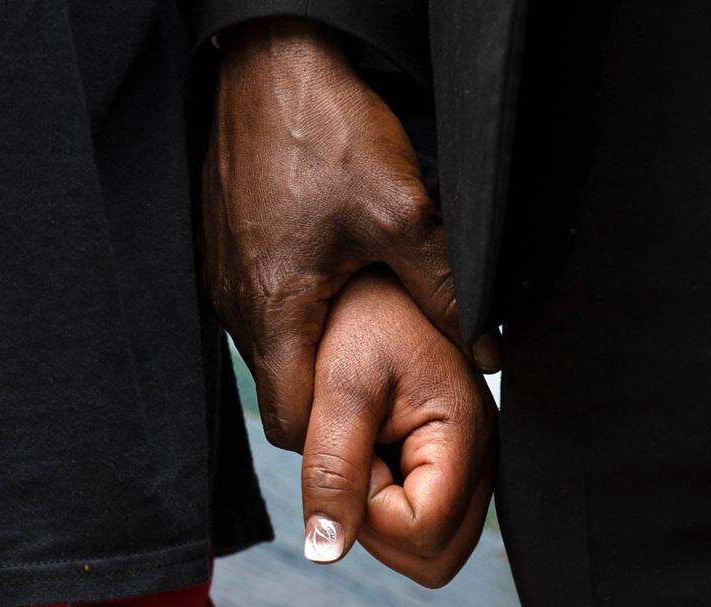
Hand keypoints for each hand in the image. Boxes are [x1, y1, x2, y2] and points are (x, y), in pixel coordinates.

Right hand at [202, 18, 494, 450]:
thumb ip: (447, 291)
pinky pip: (256, 306)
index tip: (376, 427)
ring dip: (313, 349)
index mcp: (274, 312)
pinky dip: (293, 312)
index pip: (290, 423)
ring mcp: (223, 278)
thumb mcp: (404, 216)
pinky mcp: (223, 250)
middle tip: (381, 375)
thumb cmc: (329, 136)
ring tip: (361, 324)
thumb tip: (488, 349)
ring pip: (269, 347)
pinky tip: (329, 277)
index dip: (333, 438)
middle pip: (279, 387)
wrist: (271, 65)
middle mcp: (236, 305)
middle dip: (328, 395)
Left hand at [299, 268, 495, 587]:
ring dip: (379, 515)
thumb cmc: (361, 316)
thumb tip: (324, 552)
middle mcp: (482, 457)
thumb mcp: (338, 388)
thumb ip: (332, 471)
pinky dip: (386, 503)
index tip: (353, 446)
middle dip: (377, 524)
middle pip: (434, 556)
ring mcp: (470, 464)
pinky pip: (421, 520)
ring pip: (427, 548)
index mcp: (465, 434)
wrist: (376, 277)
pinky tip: (373, 450)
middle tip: (356, 452)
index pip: (422, 531)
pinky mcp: (451, 462)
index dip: (369, 507)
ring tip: (364, 445)